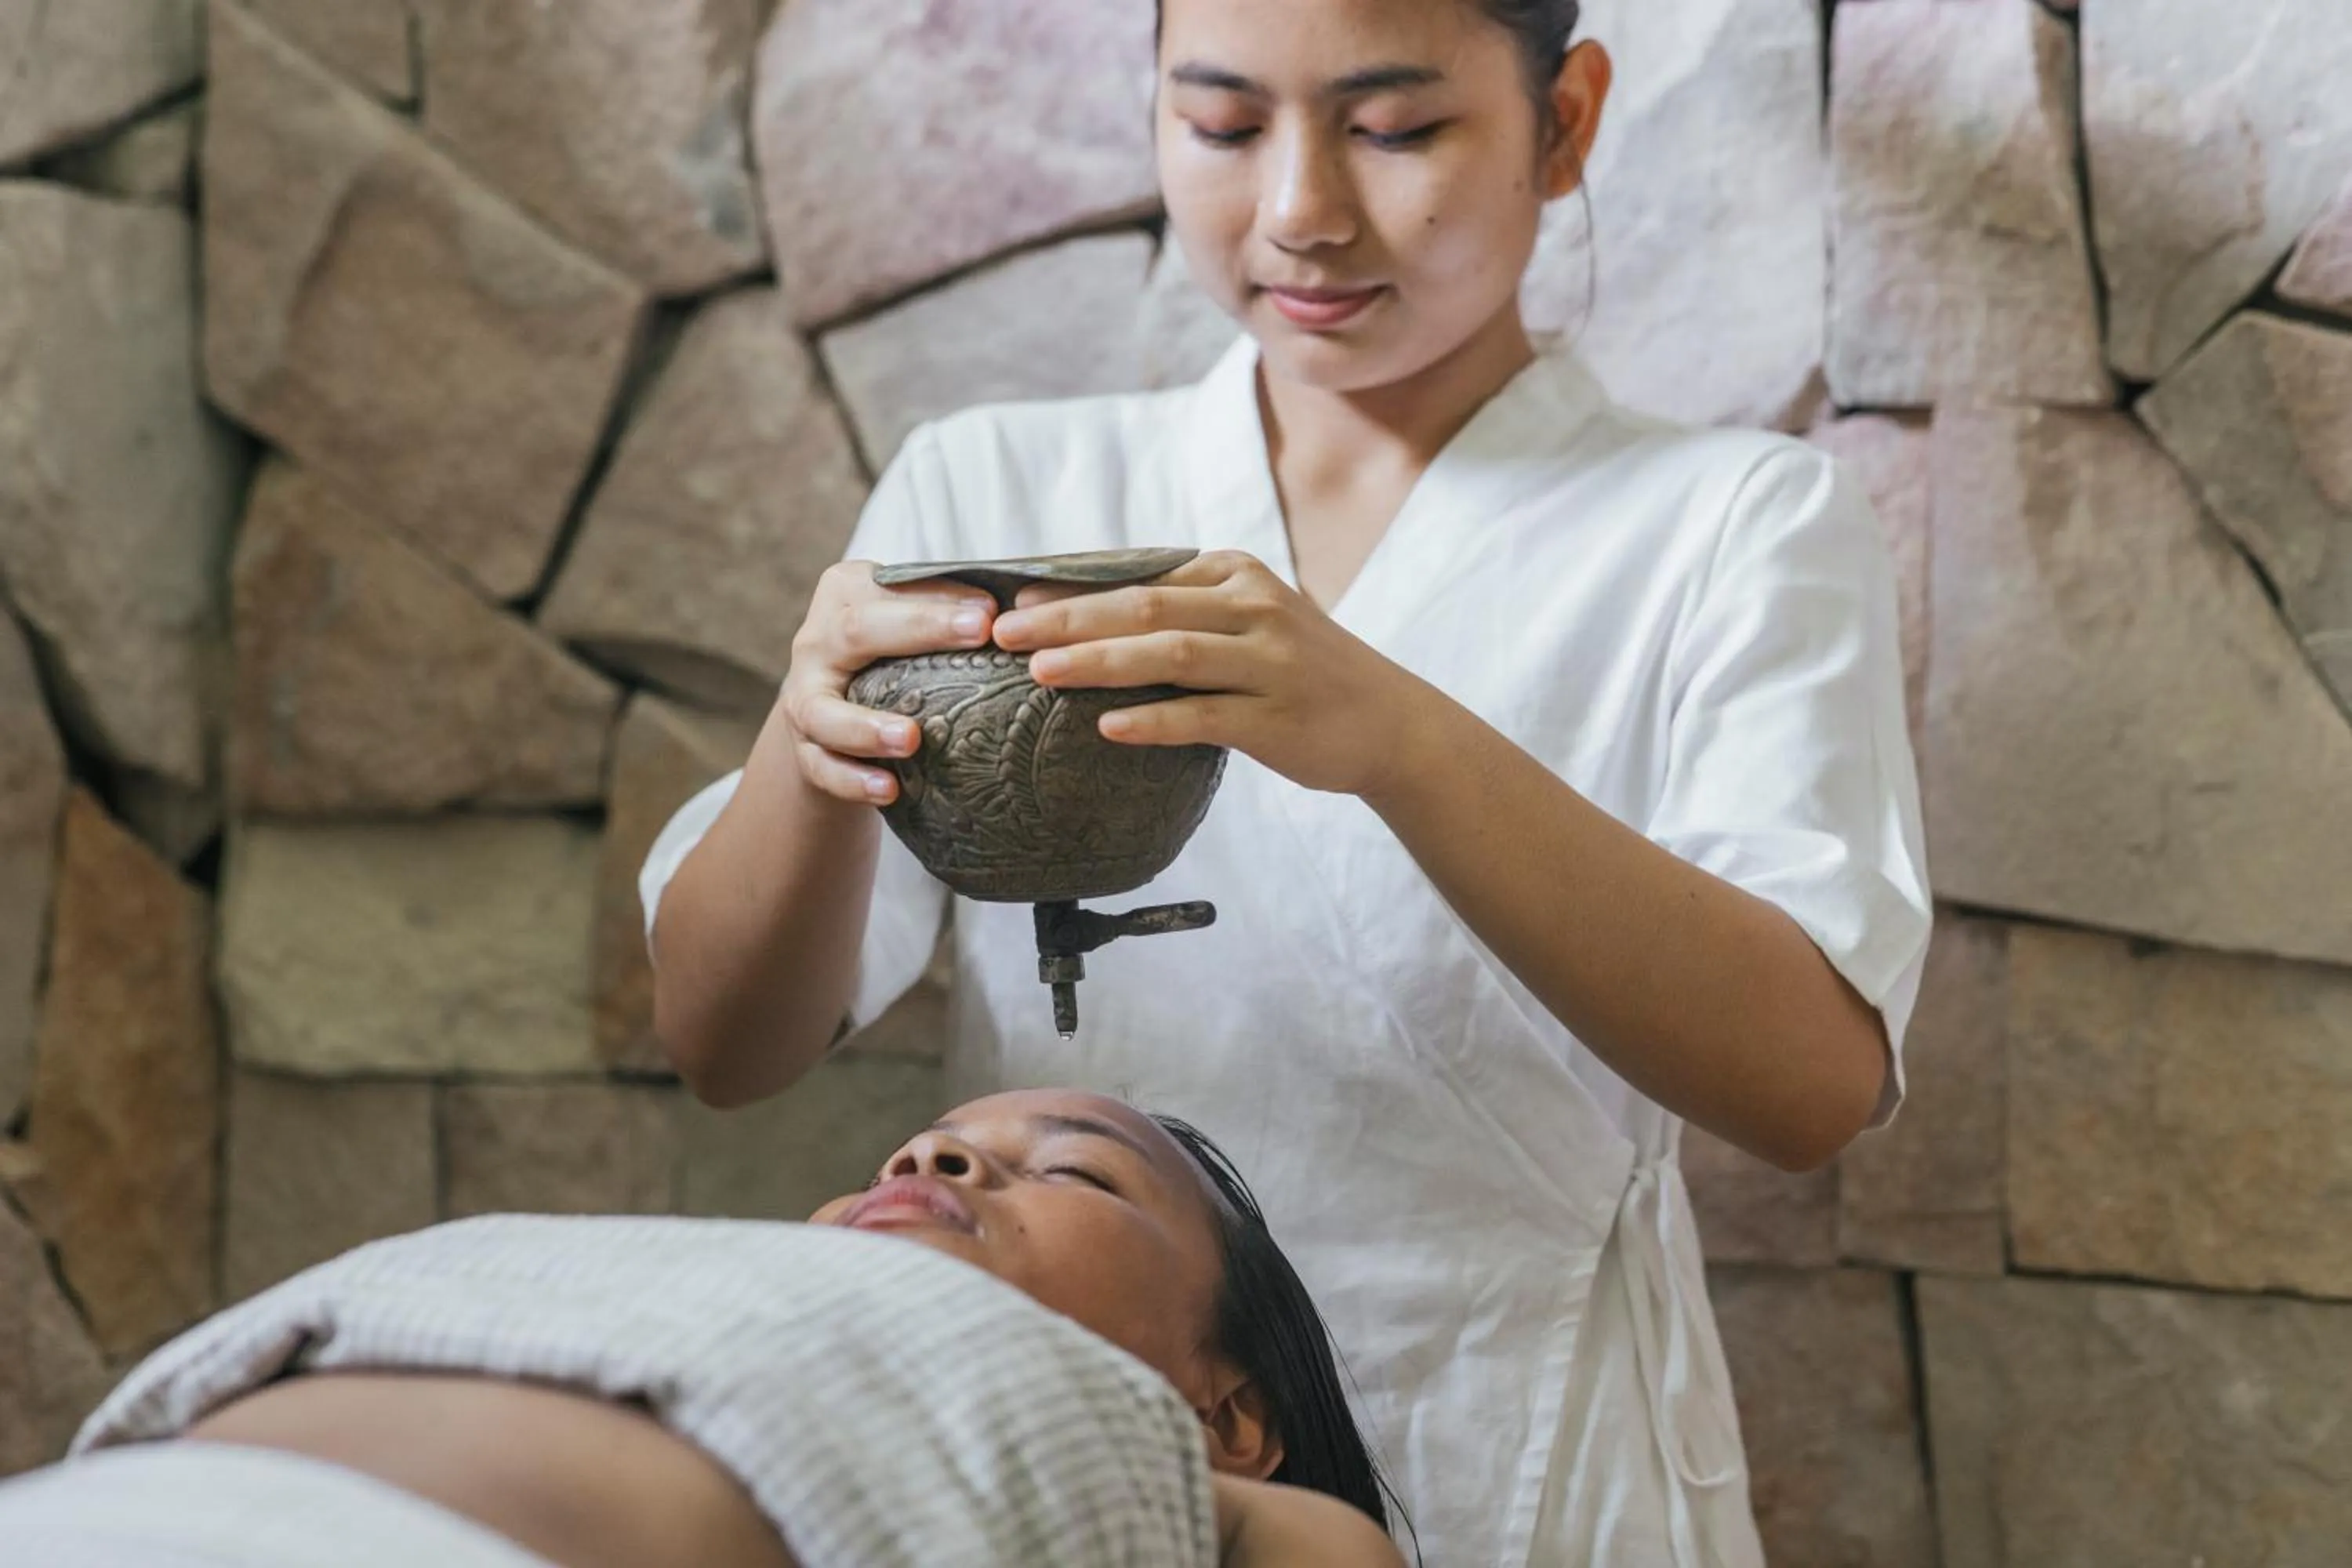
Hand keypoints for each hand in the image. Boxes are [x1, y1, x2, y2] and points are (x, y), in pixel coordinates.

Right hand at [780, 562, 996, 803]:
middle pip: (856, 632)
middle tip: (978, 636)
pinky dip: (852, 780)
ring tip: (912, 739)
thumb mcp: (915, 623)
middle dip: (919, 631)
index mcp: (846, 593)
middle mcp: (816, 640)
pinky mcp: (804, 750)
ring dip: (866, 727)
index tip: (991, 611)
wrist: (833, 714)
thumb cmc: (892, 656)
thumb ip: (953, 610)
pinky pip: (821, 767)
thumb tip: (1027, 607)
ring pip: (822, 711)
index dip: (940, 600)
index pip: (890, 589)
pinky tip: (888, 789)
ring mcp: (802, 698)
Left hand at [990, 551, 1421, 798]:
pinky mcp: (1279, 718)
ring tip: (1040, 671)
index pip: (1139, 574)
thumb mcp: (1248, 622)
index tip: (1011, 598)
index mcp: (1235, 575)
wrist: (1391, 723)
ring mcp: (1270, 662)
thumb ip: (1182, 614)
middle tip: (1004, 629)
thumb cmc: (1299, 675)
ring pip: (1172, 654)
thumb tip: (1081, 620)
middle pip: (1146, 605)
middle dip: (1068, 617)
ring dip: (1101, 660)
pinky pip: (1206, 717)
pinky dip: (1155, 720)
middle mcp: (1254, 607)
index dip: (1071, 587)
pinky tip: (1109, 727)